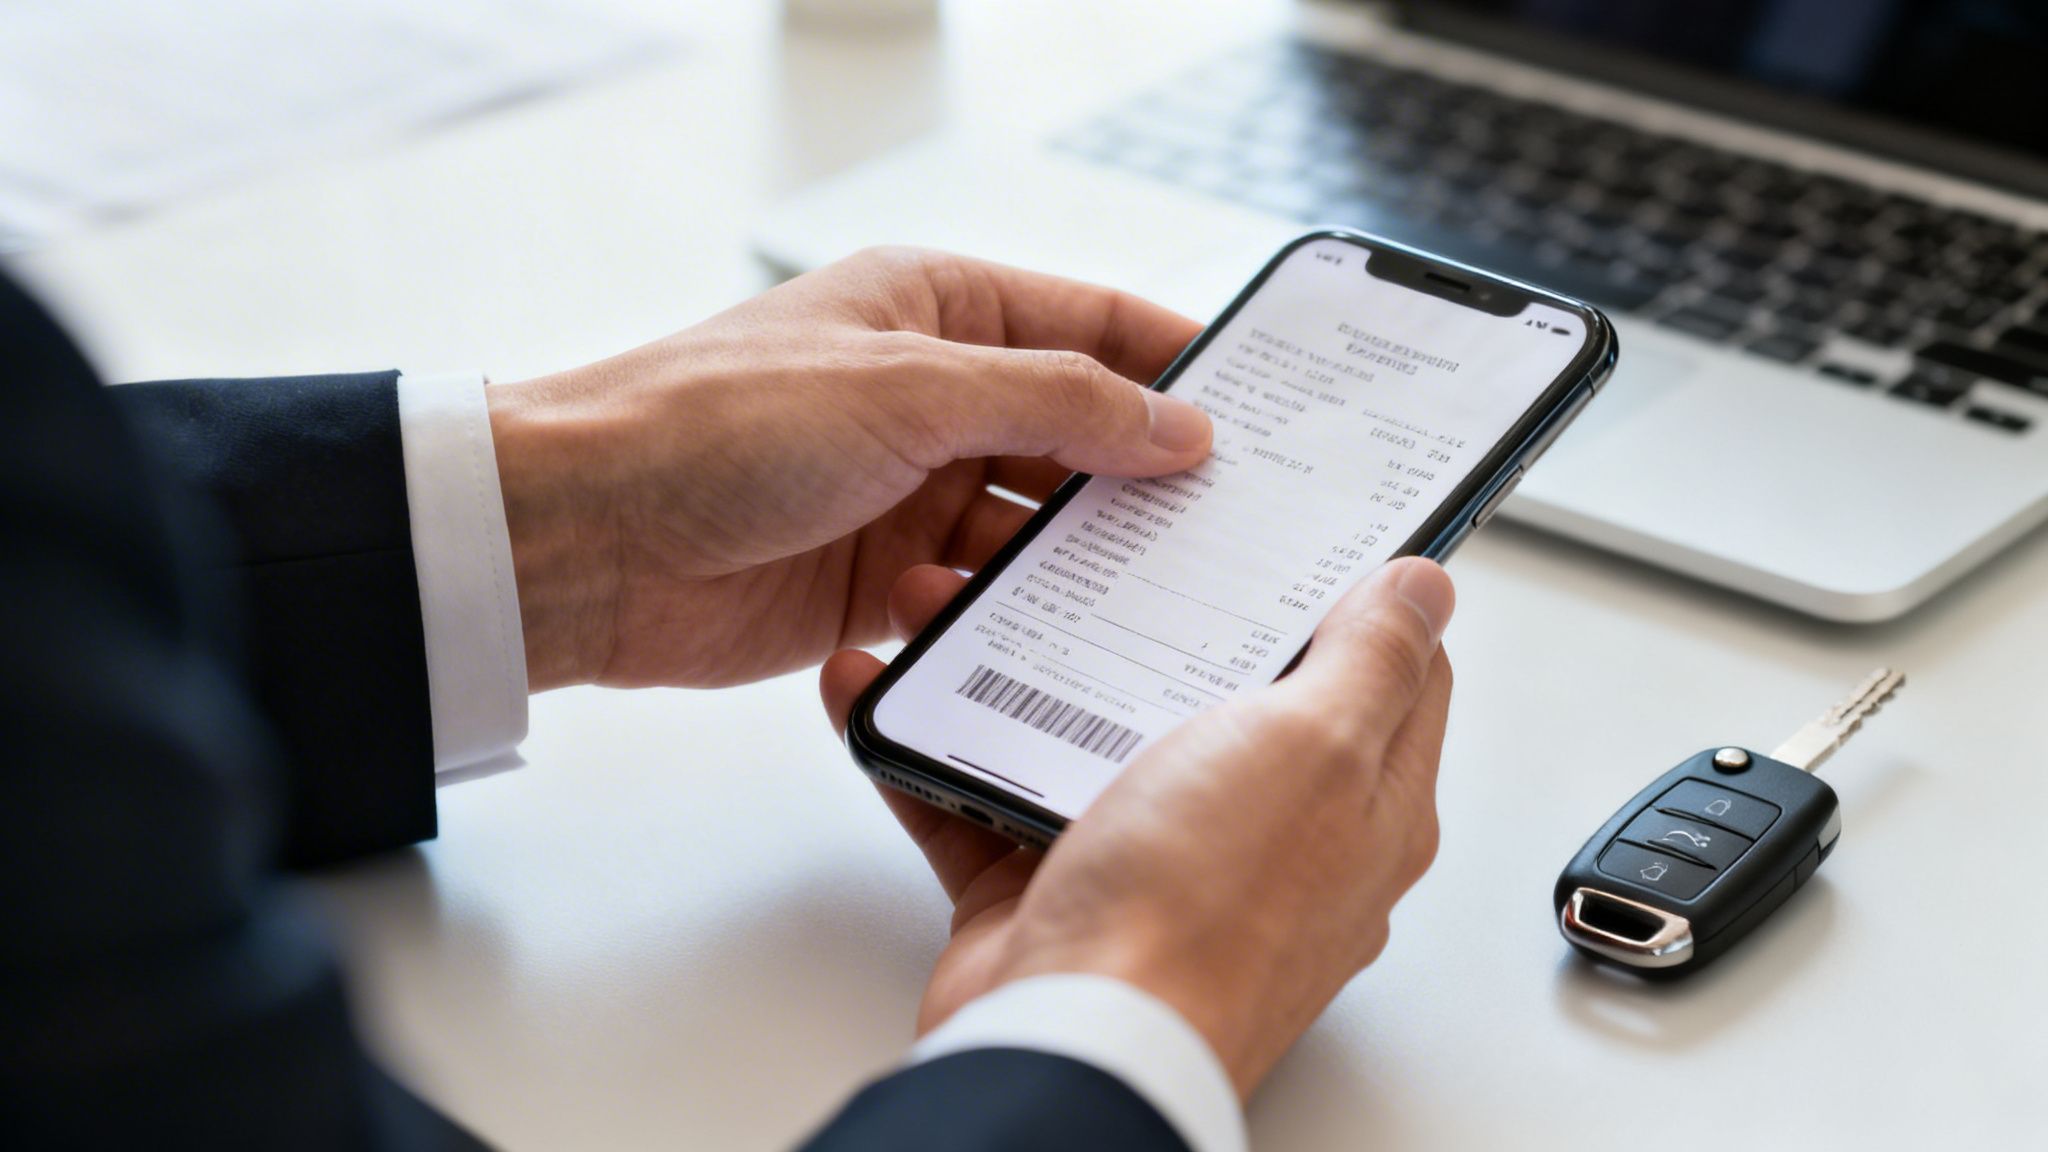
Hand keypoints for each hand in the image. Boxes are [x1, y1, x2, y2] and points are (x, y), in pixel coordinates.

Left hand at [487, 248, 1210, 689]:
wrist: (582, 543)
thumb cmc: (715, 423)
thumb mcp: (908, 389)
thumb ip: (1055, 403)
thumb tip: (1179, 426)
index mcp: (937, 312)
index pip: (1092, 325)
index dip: (1178, 364)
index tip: (1267, 411)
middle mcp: (931, 398)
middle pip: (1075, 437)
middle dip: (1144, 480)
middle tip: (1235, 527)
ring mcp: (908, 494)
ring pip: (1035, 529)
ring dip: (1080, 562)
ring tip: (1159, 596)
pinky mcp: (880, 584)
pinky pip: (980, 602)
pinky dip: (1011, 621)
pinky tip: (1051, 645)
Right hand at [820, 557, 1454, 1098]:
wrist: (1073, 1041)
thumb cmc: (1203, 915)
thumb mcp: (1316, 747)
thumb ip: (1373, 660)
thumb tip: (1425, 587)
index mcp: (1359, 801)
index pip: (1384, 673)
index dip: (1351, 593)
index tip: (1299, 527)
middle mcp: (1265, 835)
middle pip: (1221, 691)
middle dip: (1156, 613)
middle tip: (1109, 544)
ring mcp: (1158, 863)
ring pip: (1091, 735)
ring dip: (1026, 666)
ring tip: (969, 599)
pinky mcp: (1057, 888)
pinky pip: (991, 798)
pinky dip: (939, 747)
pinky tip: (898, 695)